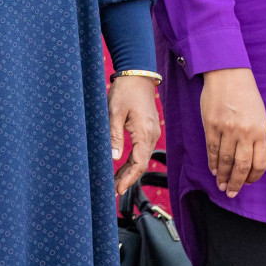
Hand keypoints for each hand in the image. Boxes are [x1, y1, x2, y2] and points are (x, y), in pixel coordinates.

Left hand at [109, 74, 160, 195]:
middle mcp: (151, 134)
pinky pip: (142, 150)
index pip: (139, 163)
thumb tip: (114, 158)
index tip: (118, 189)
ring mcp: (151, 132)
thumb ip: (115, 135)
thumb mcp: (115, 112)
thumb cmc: (125, 90)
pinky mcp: (148, 129)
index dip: (129, 178)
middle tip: (114, 191)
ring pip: (142, 158)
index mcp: (144, 132)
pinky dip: (133, 161)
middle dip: (128, 179)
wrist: (137, 74)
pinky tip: (123, 167)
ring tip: (116, 183)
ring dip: (130, 171)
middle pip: (141, 164)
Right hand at [200, 68, 265, 197]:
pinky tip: (213, 169)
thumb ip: (256, 136)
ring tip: (221, 185)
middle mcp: (245, 132)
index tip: (249, 183)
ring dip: (223, 176)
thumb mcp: (259, 115)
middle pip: (242, 166)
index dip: (254, 177)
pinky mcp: (211, 125)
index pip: (260, 163)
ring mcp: (227, 129)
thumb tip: (249, 159)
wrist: (227, 74)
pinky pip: (212, 149)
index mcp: (260, 130)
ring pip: (225, 160)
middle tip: (232, 193)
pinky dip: (212, 162)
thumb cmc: (246, 94)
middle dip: (237, 183)